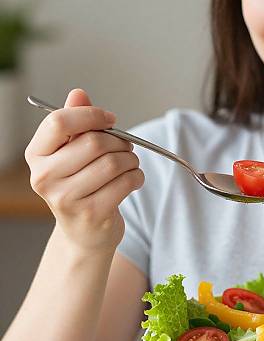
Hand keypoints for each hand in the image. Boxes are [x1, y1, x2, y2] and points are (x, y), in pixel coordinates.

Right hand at [25, 89, 143, 253]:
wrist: (84, 233)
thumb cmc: (80, 187)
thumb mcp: (71, 155)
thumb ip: (75, 123)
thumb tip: (79, 93)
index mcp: (36, 156)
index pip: (59, 122)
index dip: (91, 115)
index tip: (110, 119)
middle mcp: (44, 178)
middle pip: (93, 143)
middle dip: (119, 141)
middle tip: (128, 147)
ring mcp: (67, 198)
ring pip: (112, 163)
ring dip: (131, 160)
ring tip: (131, 163)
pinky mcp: (92, 213)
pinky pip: (125, 183)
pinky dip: (137, 177)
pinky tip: (134, 179)